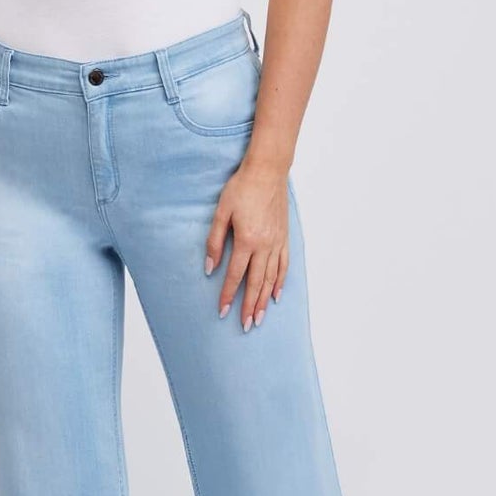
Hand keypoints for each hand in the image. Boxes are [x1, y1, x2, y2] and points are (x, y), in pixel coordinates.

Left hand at [205, 156, 289, 328]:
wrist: (268, 171)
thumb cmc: (241, 188)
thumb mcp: (221, 212)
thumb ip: (214, 241)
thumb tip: (210, 267)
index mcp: (247, 240)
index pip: (235, 275)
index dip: (227, 295)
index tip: (222, 311)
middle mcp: (265, 245)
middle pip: (256, 283)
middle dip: (249, 306)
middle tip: (246, 325)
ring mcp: (277, 242)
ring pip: (271, 278)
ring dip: (264, 300)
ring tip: (260, 318)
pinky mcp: (284, 237)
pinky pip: (284, 265)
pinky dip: (280, 282)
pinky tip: (276, 295)